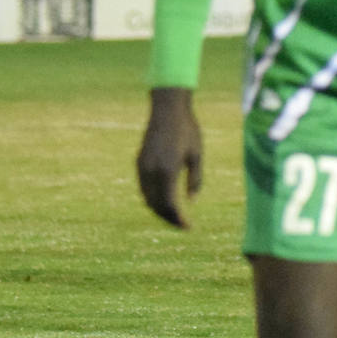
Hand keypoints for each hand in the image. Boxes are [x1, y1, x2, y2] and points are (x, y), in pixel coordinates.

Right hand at [136, 87, 202, 227]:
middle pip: (156, 205)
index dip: (178, 220)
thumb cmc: (188, 130)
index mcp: (168, 170)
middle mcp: (151, 171)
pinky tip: (165, 200)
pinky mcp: (139, 162)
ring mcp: (142, 166)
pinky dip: (153, 198)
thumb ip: (195, 180)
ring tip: (175, 216)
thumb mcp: (197, 155)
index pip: (169, 205)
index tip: (189, 228)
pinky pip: (143, 188)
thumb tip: (190, 202)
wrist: (168, 109)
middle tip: (183, 225)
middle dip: (169, 218)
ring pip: (147, 198)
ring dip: (159, 210)